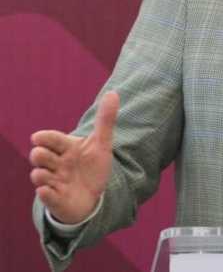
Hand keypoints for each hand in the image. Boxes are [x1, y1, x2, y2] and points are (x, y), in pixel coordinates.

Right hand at [29, 91, 118, 223]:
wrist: (93, 194)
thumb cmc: (92, 166)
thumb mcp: (102, 143)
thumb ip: (106, 120)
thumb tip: (113, 93)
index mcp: (66, 148)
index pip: (51, 139)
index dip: (44, 138)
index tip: (37, 137)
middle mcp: (56, 164)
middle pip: (40, 156)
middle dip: (39, 155)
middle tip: (42, 154)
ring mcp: (55, 181)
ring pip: (40, 176)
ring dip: (40, 174)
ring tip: (42, 174)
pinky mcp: (57, 199)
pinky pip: (47, 197)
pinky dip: (46, 194)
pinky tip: (45, 191)